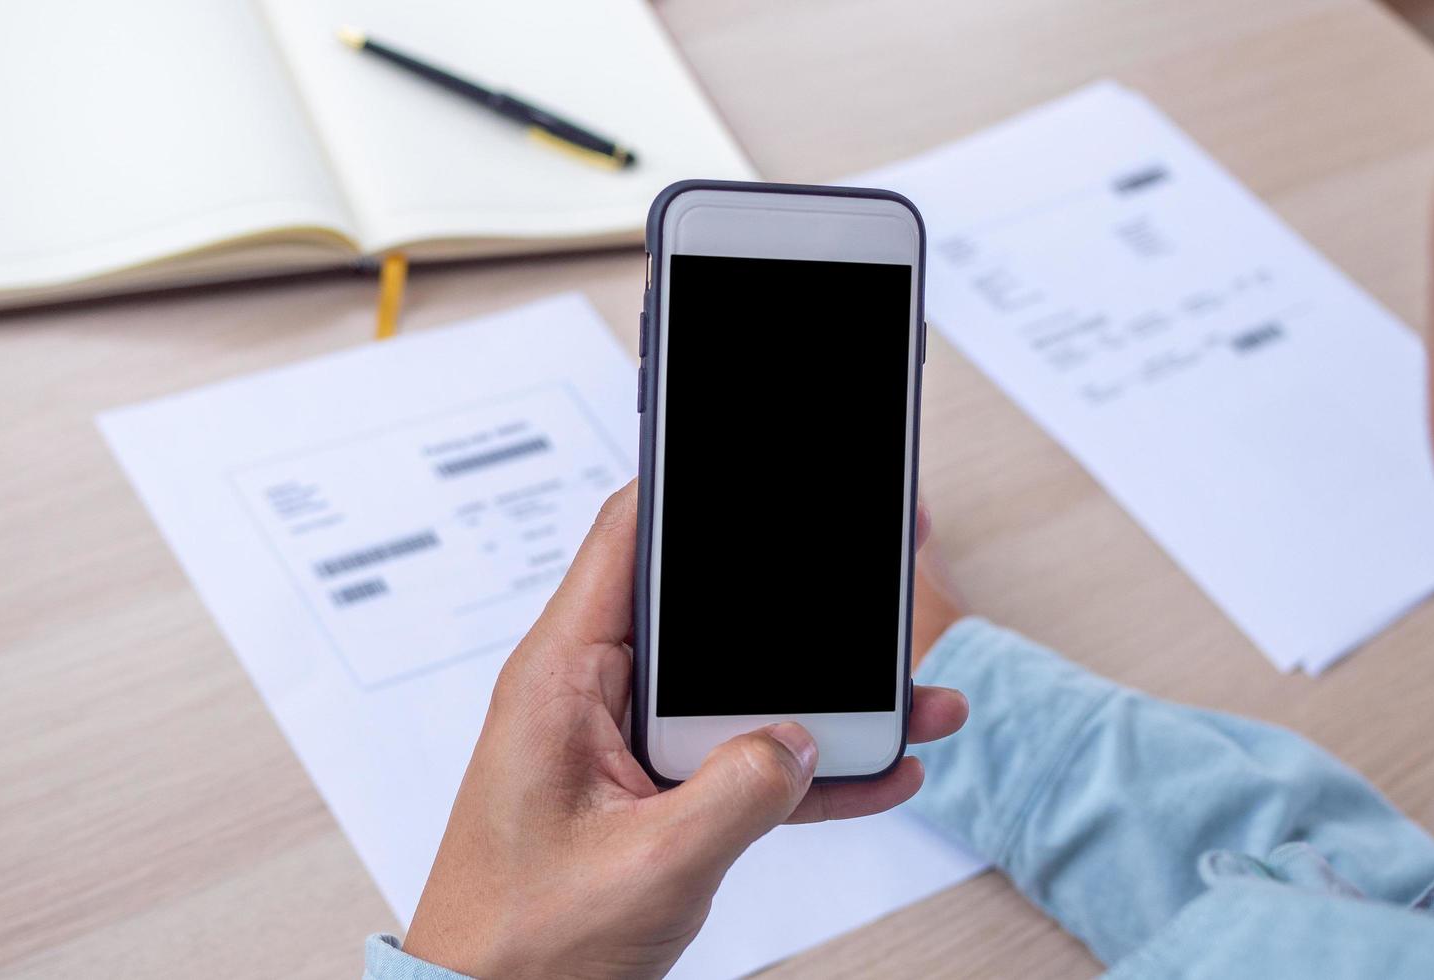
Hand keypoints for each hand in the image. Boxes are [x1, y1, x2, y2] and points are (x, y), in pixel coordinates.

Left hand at [402, 481, 968, 978]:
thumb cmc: (519, 943)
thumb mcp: (645, 867)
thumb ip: (737, 794)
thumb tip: (803, 741)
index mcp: (562, 679)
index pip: (626, 541)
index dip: (689, 488)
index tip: (754, 458)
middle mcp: (596, 696)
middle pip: (709, 616)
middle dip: (795, 606)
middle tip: (874, 582)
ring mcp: (632, 746)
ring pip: (742, 692)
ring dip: (825, 699)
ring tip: (914, 697)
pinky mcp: (659, 794)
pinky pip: (745, 760)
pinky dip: (810, 768)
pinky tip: (881, 771)